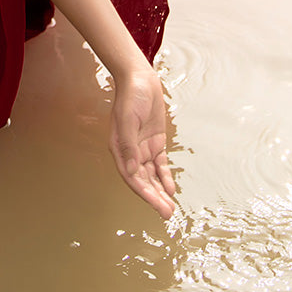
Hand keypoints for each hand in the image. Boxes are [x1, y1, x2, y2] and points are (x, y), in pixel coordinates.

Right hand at [109, 66, 176, 218]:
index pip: (131, 176)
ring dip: (160, 191)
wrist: (140, 78)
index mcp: (119, 148)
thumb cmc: (131, 95)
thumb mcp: (129, 119)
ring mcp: (143, 147)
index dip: (143, 192)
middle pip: (143, 180)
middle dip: (154, 197)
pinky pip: (160, 164)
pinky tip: (171, 189)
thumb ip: (129, 145)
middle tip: (167, 213)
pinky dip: (165, 176)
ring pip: (152, 175)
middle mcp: (130, 151)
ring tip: (170, 208)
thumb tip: (131, 170)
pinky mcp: (154, 142)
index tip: (155, 204)